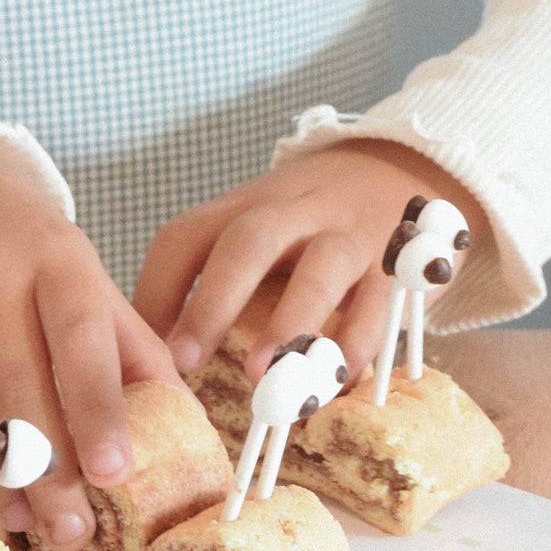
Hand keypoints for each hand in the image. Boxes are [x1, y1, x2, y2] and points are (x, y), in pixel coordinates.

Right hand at [0, 153, 178, 548]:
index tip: (114, 473)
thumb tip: (180, 421)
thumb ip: (131, 347)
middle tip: (74, 529)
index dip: (98, 411)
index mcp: (54, 258)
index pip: (80, 341)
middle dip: (47, 472)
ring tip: (22, 520)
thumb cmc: (27, 254)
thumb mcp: (87, 280)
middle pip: (18, 389)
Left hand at [134, 141, 479, 383]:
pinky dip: (358, 345)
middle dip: (213, 302)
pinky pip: (380, 303)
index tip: (145, 351)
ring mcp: (349, 236)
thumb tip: (155, 360)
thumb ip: (213, 277)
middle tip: (187, 361)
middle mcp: (294, 212)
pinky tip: (336, 383)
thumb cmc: (311, 223)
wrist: (405, 168)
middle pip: (248, 242)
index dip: (156, 292)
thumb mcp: (259, 228)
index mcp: (246, 206)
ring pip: (319, 270)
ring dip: (288, 325)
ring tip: (263, 377)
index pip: (185, 237)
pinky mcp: (399, 265)